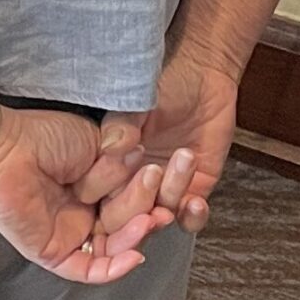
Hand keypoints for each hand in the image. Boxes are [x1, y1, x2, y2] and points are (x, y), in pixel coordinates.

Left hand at [0, 106, 174, 283]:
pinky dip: (115, 269)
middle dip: (148, 206)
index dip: (155, 195)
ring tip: (149, 216)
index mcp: (96, 188)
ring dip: (137, 235)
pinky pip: (89, 271)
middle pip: (129, 224)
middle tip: (154, 180)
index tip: (170, 176)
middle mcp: (85, 213)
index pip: (135, 201)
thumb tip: (148, 168)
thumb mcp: (97, 144)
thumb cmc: (43, 136)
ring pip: (115, 248)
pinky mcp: (53, 252)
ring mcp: (70, 234)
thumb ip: (124, 162)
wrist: (2, 146)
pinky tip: (136, 255)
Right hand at [84, 49, 239, 236]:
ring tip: (183, 163)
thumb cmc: (165, 86)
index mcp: (108, 164)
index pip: (95, 195)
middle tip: (152, 175)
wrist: (204, 80)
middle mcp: (130, 183)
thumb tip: (112, 145)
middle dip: (137, 205)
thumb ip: (121, 123)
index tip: (118, 179)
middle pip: (123, 217)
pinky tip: (196, 201)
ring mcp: (161, 191)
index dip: (104, 195)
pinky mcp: (192, 192)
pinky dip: (193, 216)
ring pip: (157, 217)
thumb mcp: (137, 101)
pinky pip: (189, 220)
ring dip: (170, 197)